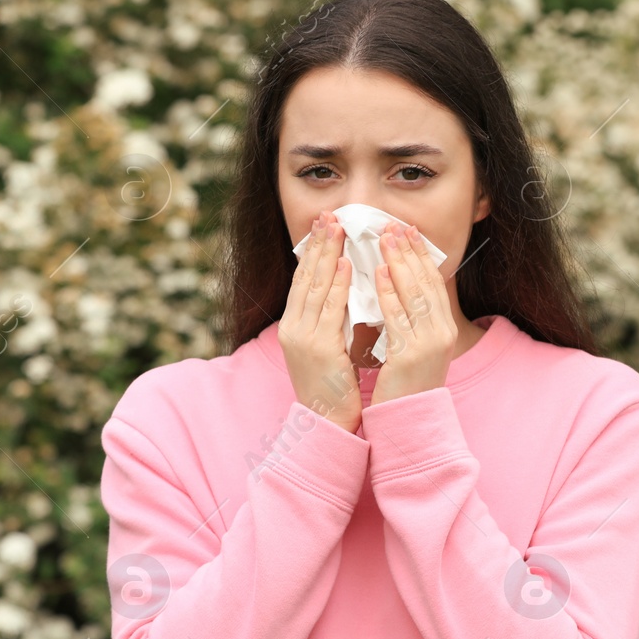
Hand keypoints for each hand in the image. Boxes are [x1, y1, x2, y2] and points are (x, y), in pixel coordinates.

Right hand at [280, 209, 361, 433]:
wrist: (327, 423)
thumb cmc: (333, 387)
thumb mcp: (327, 347)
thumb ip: (331, 320)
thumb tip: (345, 290)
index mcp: (294, 327)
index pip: (302, 281)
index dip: (312, 252)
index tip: (323, 226)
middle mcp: (293, 328)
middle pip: (304, 277)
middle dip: (317, 244)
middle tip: (328, 214)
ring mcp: (303, 337)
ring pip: (314, 287)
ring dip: (327, 254)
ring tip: (337, 228)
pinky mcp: (318, 348)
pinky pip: (329, 309)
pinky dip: (336, 284)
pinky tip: (345, 264)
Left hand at [370, 222, 455, 407]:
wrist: (408, 422)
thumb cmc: (406, 384)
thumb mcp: (416, 347)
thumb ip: (412, 319)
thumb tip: (400, 286)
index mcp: (445, 329)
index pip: (434, 283)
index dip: (421, 255)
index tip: (408, 231)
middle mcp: (442, 333)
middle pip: (427, 282)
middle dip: (410, 251)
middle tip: (394, 225)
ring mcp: (429, 344)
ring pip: (414, 294)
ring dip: (399, 263)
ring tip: (384, 239)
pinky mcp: (410, 355)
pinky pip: (398, 317)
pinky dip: (389, 292)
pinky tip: (378, 273)